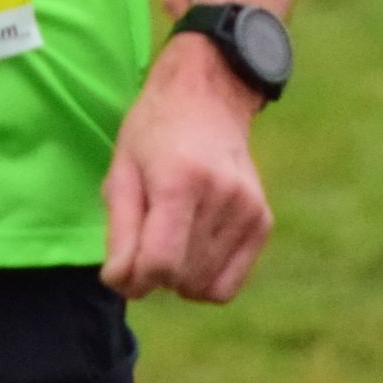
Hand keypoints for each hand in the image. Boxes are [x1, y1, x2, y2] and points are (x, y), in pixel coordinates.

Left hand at [101, 30, 274, 302]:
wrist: (207, 95)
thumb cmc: (153, 132)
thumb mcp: (122, 170)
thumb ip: (120, 231)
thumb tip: (122, 283)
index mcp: (180, 180)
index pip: (160, 263)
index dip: (133, 277)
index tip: (121, 266)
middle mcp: (222, 195)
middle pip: (180, 278)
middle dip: (153, 273)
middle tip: (144, 237)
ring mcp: (249, 209)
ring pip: (203, 286)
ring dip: (178, 276)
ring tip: (170, 232)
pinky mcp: (262, 220)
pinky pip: (228, 284)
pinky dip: (204, 277)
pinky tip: (192, 245)